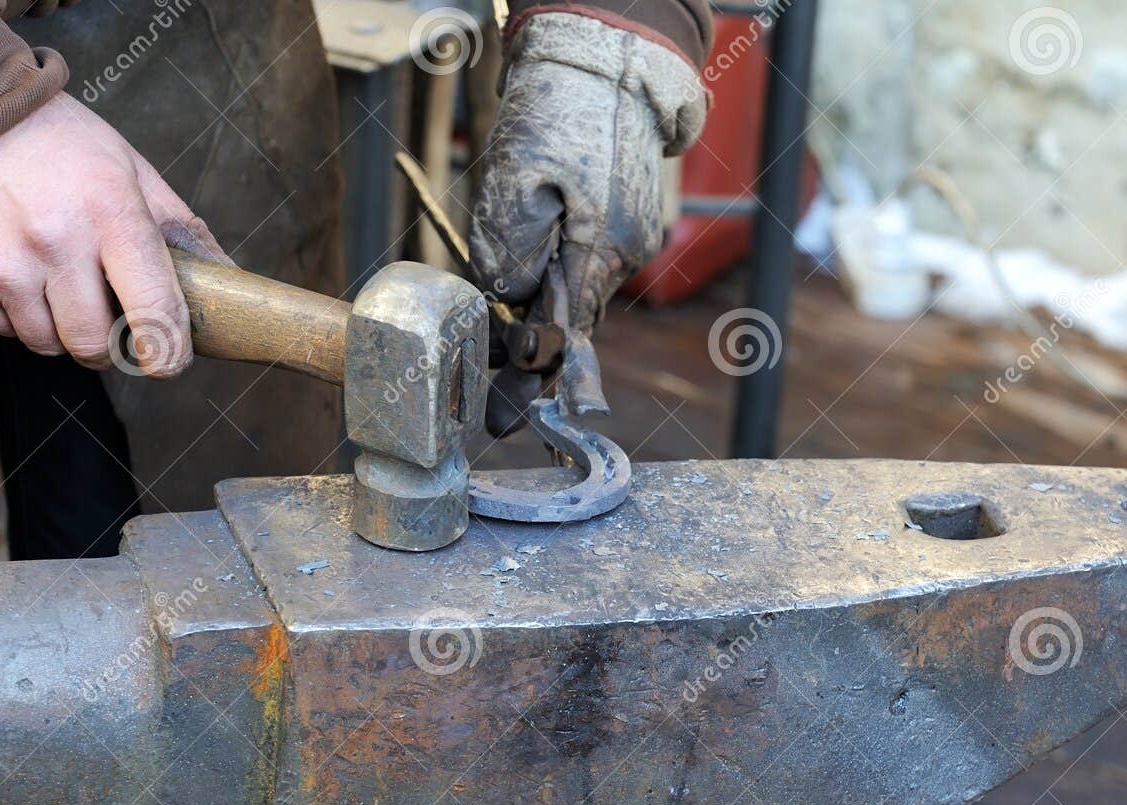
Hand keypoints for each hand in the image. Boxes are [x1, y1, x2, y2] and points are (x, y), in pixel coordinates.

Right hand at [0, 92, 224, 377]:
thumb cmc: (56, 142)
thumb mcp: (129, 168)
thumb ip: (178, 227)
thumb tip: (227, 277)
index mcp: (111, 211)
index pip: (154, 307)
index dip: (168, 351)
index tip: (169, 363)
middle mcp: (58, 239)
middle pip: (95, 343)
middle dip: (107, 345)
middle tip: (106, 320)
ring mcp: (6, 263)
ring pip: (49, 343)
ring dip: (60, 329)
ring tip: (55, 281)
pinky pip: (5, 331)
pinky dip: (16, 316)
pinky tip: (16, 272)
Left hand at [468, 13, 704, 433]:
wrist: (608, 59)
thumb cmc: (556, 113)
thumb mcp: (513, 182)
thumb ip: (509, 253)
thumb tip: (512, 304)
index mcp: (599, 252)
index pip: (562, 339)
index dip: (529, 384)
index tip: (500, 423)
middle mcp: (625, 253)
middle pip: (571, 319)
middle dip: (533, 344)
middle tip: (492, 373)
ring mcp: (634, 235)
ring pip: (580, 288)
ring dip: (548, 296)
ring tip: (513, 287)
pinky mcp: (632, 217)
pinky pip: (590, 259)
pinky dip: (564, 264)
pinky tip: (543, 240)